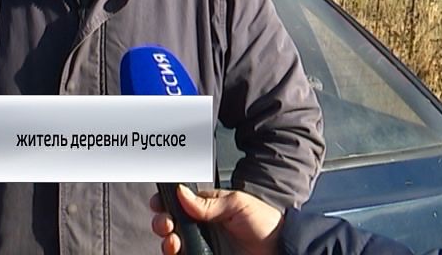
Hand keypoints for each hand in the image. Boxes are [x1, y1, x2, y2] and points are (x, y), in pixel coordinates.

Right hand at [150, 185, 283, 254]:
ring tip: (173, 241)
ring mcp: (202, 246)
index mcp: (206, 208)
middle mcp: (201, 227)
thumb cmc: (264, 222)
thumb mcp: (237, 204)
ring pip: (173, 244)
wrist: (282, 249)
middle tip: (167, 224)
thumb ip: (208, 202)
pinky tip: (178, 251)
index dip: (165, 202)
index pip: (178, 203)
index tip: (159, 203)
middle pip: (171, 224)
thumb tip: (181, 192)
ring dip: (167, 241)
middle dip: (162, 222)